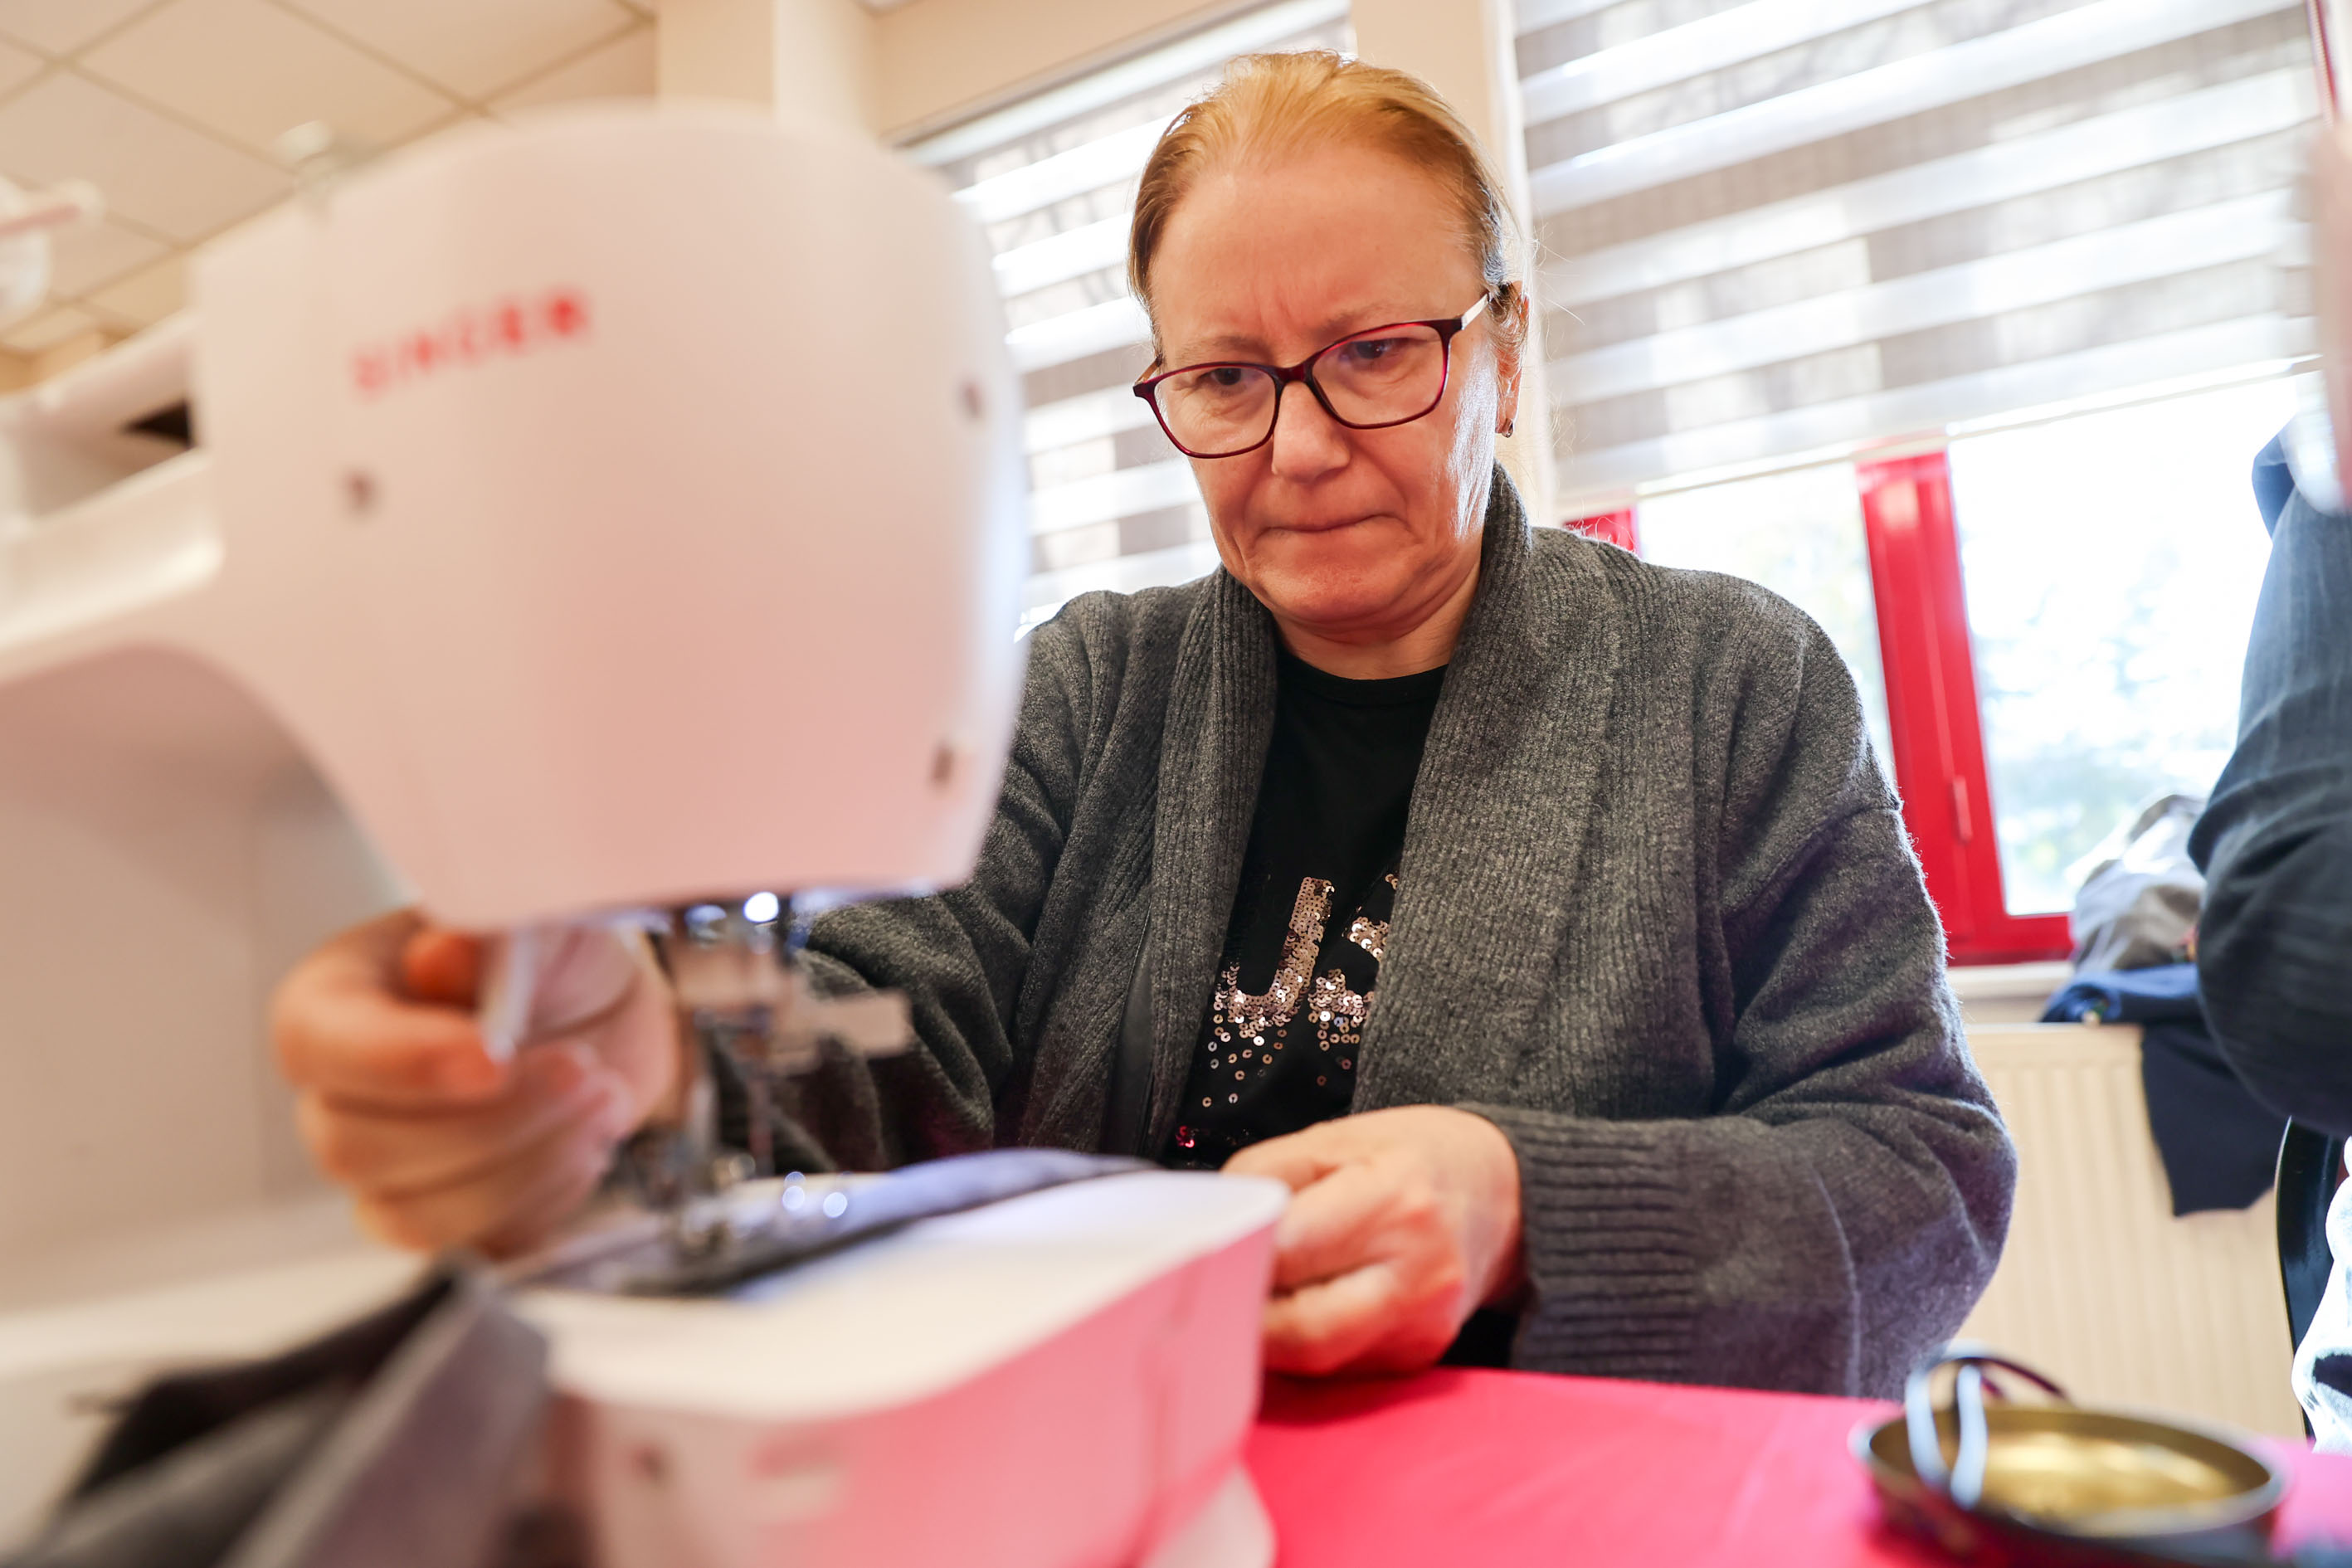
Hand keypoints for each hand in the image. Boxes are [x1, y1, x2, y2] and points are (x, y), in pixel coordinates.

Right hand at [271, 908, 684, 1255]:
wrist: (602, 1012)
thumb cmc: (546, 958)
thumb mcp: (528, 921)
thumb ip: (482, 938)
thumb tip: (441, 958)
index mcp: (331, 1004)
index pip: (320, 1048)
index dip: (405, 1063)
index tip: (496, 1055)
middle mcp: (339, 1097)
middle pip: (361, 1149)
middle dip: (491, 1119)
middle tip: (582, 1067)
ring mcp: (386, 1172)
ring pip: (414, 1217)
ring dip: (526, 1166)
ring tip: (601, 1098)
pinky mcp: (447, 1222)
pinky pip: (476, 1248)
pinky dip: (544, 1203)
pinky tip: (586, 1143)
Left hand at [1225, 1105, 1522, 1376]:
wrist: (1505, 1194)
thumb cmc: (1412, 1157)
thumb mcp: (1334, 1138)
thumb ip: (1264, 1175)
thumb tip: (1215, 1225)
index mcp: (1394, 1200)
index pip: (1290, 1251)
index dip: (1235, 1256)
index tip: (1203, 1251)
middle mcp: (1417, 1272)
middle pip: (1302, 1329)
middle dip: (1243, 1316)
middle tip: (1209, 1290)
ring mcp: (1422, 1325)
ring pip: (1316, 1360)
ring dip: (1267, 1338)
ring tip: (1243, 1300)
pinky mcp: (1418, 1357)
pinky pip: (1340, 1367)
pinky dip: (1302, 1346)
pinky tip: (1291, 1312)